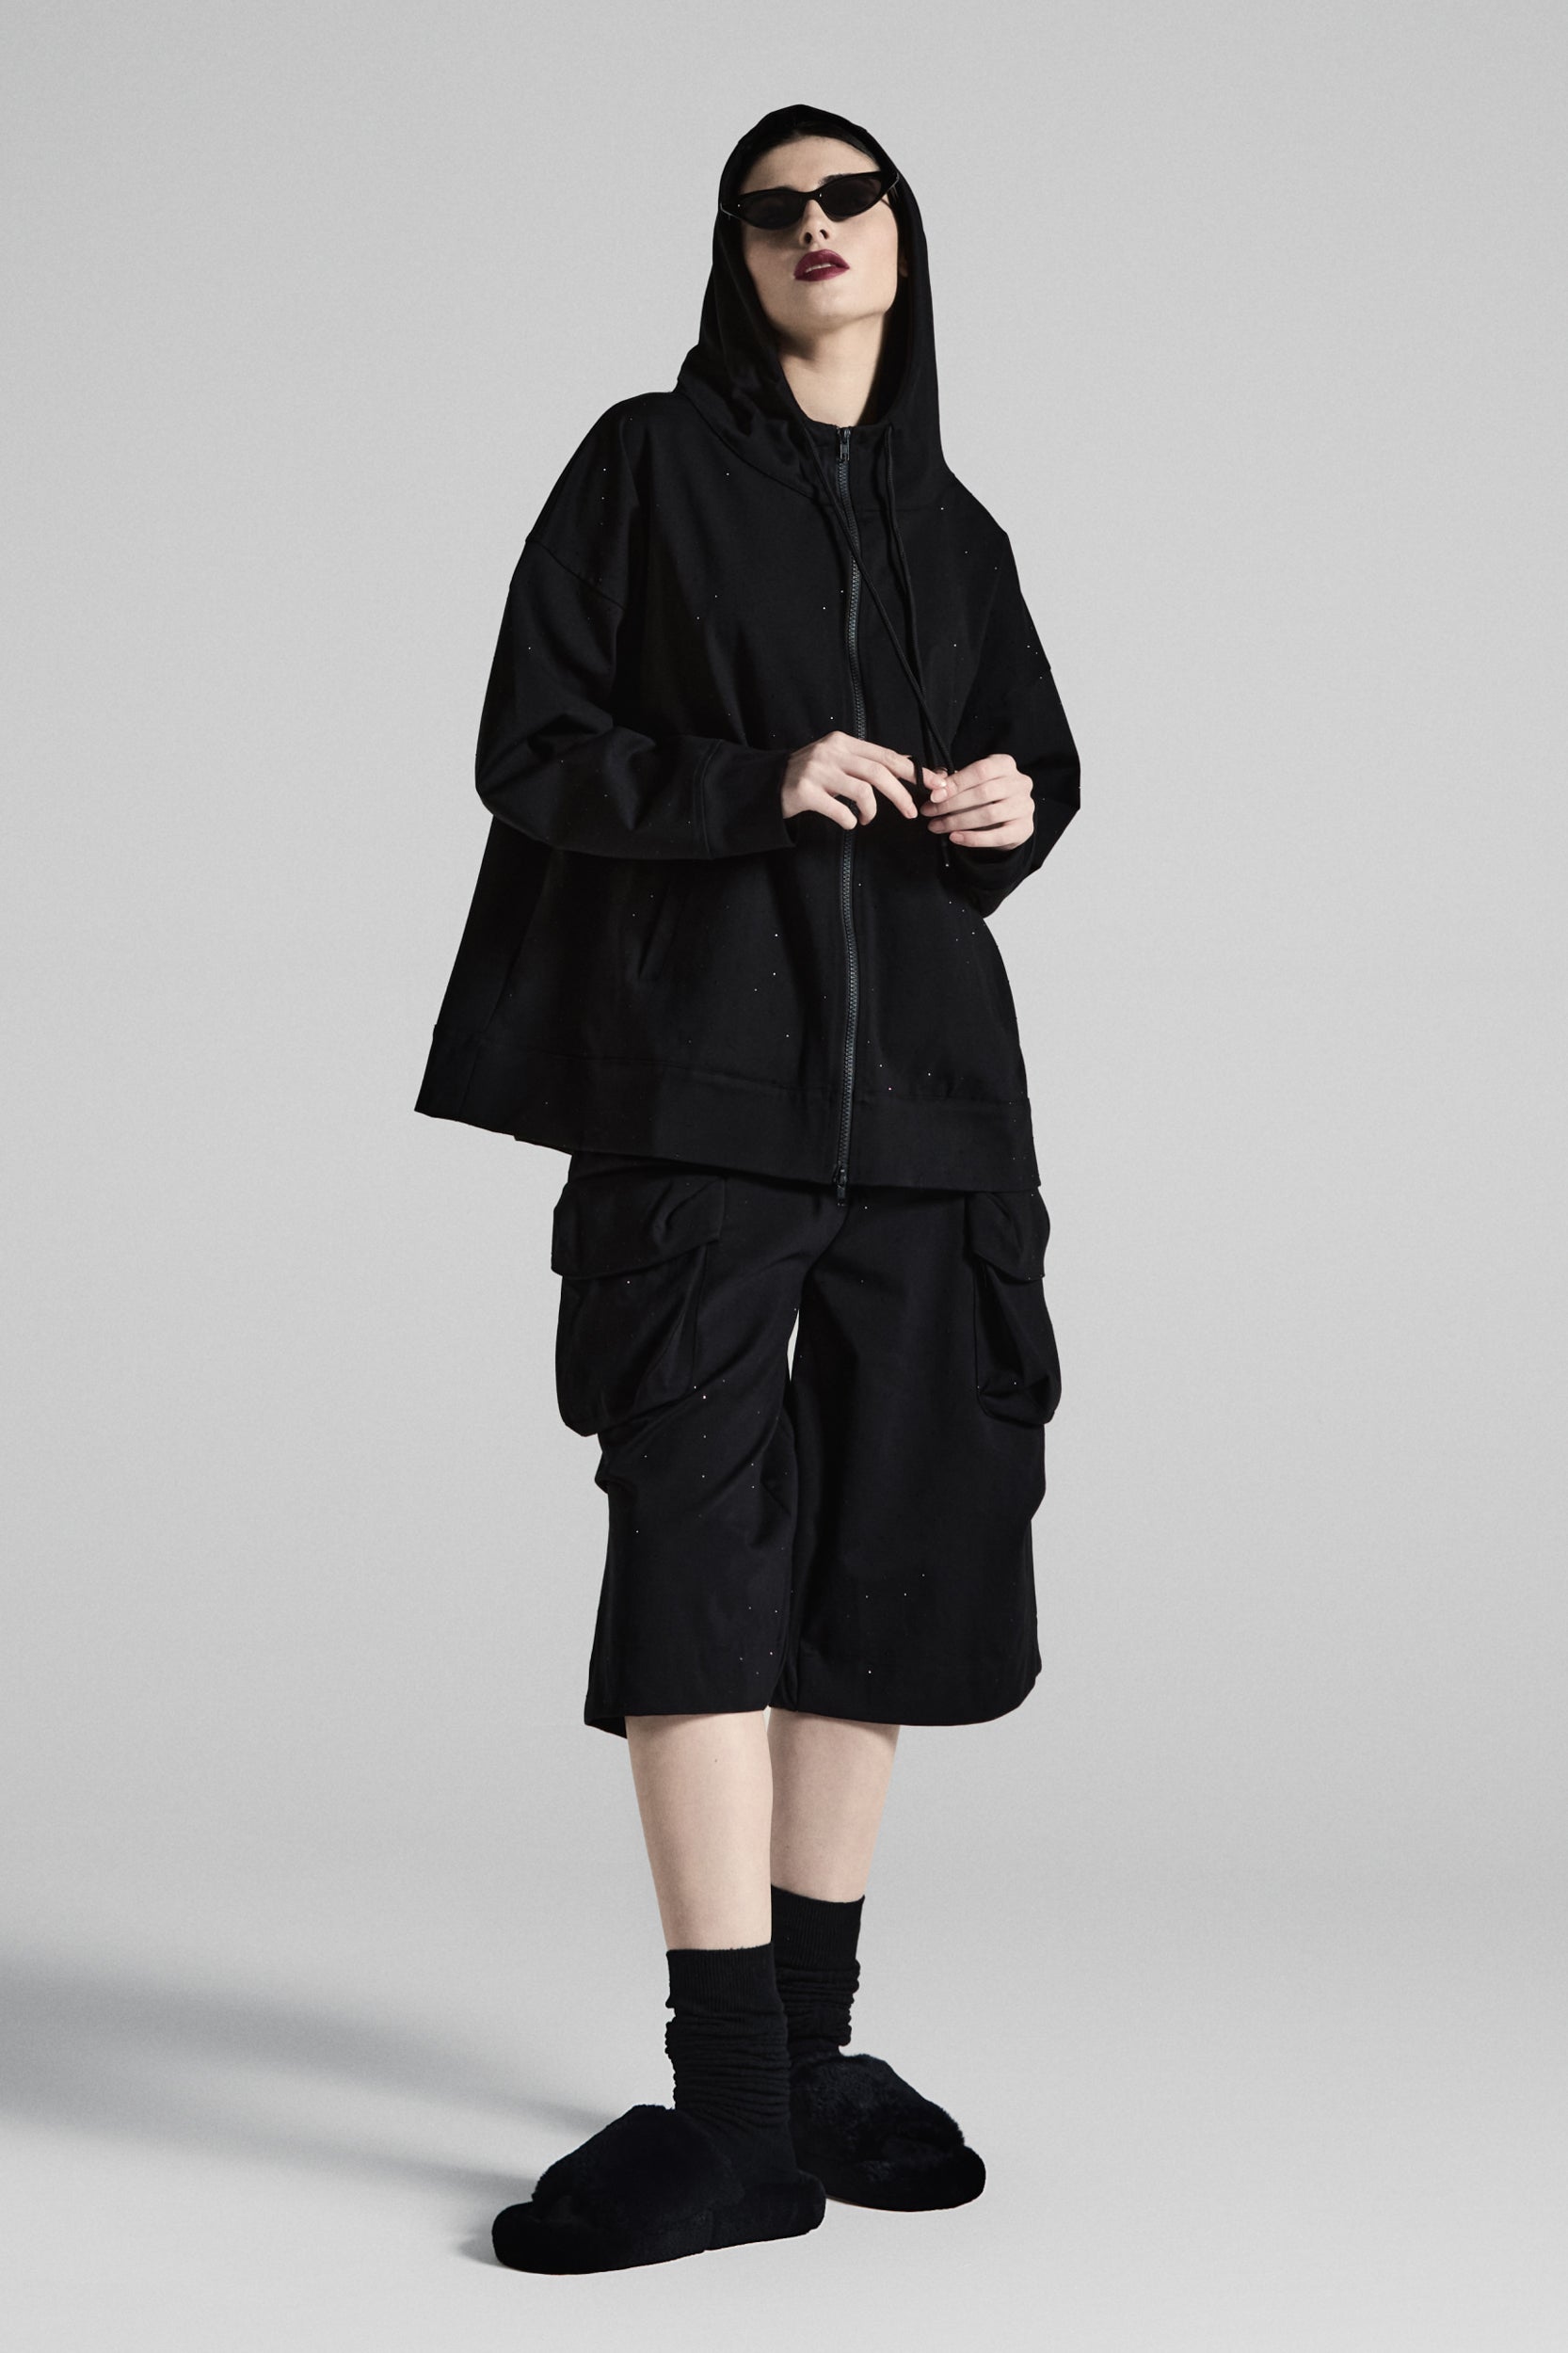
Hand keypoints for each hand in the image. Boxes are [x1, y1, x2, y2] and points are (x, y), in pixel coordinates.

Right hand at [782, 731, 920, 830]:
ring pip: (862, 791)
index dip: (914, 772)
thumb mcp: (839, 760)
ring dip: (871, 811)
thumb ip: (868, 762)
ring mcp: (817, 771)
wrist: (769, 784)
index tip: (935, 783)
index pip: (886, 755)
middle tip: (911, 812)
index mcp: (843, 741)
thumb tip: (909, 766)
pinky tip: (848, 822)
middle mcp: (831, 752)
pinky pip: (840, 811)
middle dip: (901, 795)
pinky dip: (850, 820)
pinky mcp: (805, 792)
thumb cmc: (811, 776)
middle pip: (878, 772)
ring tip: (866, 819)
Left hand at [923, 754, 1034, 848]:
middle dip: (951, 804)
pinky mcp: (1024, 829)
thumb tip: (936, 782)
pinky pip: (997, 837)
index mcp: (1005, 764)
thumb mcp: (971, 782)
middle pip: (983, 793)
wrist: (1009, 818)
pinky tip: (955, 837)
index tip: (933, 796)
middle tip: (929, 812)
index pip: (980, 770)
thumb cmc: (986, 795)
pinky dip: (973, 839)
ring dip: (958, 822)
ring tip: (936, 826)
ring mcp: (1025, 806)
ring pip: (989, 815)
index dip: (956, 783)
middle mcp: (1020, 783)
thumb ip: (953, 780)